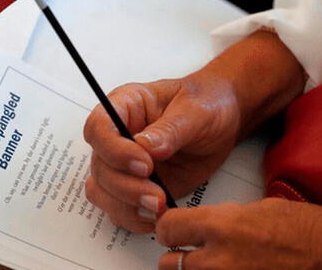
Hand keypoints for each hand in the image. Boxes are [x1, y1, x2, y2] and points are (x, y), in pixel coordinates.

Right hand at [83, 71, 241, 232]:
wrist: (223, 121)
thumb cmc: (206, 103)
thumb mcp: (195, 109)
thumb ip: (170, 128)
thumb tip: (146, 147)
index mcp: (124, 106)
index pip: (99, 127)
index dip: (114, 150)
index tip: (145, 164)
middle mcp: (117, 137)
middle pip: (99, 165)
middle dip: (125, 186)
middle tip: (156, 195)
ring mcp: (124, 165)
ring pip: (102, 191)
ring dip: (126, 205)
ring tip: (159, 207)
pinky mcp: (136, 187)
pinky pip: (120, 209)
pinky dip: (134, 218)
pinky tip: (157, 215)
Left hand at [156, 198, 321, 269]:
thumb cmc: (306, 227)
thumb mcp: (257, 208)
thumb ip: (223, 219)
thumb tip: (206, 228)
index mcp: (220, 225)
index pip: (166, 228)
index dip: (168, 228)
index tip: (173, 229)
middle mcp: (218, 258)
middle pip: (168, 263)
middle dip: (176, 256)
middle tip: (190, 252)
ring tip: (214, 263)